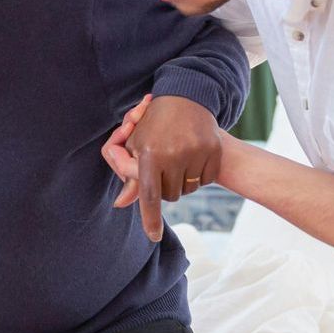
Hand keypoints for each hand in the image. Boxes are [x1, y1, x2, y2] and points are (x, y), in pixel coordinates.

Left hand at [104, 94, 221, 241]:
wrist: (186, 96)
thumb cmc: (155, 123)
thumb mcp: (138, 144)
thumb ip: (130, 176)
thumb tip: (120, 203)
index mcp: (150, 154)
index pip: (149, 195)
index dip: (150, 218)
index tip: (153, 236)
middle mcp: (173, 155)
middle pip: (169, 195)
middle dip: (165, 187)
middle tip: (165, 166)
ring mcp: (196, 153)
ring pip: (188, 189)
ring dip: (182, 182)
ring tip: (179, 158)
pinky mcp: (213, 151)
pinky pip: (206, 180)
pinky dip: (200, 175)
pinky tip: (195, 156)